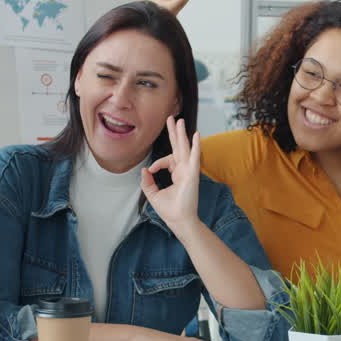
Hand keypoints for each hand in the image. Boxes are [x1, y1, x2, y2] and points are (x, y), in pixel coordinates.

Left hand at [142, 116, 200, 233]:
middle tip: (171, 118)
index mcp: (177, 173)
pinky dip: (196, 146)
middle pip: (178, 147)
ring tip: (179, 120)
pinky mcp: (193, 174)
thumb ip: (147, 182)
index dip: (157, 163)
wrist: (179, 221)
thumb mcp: (153, 194)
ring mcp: (189, 171)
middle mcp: (184, 169)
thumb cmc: (170, 210)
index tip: (151, 171)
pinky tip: (196, 135)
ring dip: (182, 134)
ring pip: (185, 148)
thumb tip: (144, 170)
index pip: (167, 160)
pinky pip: (195, 157)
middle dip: (174, 133)